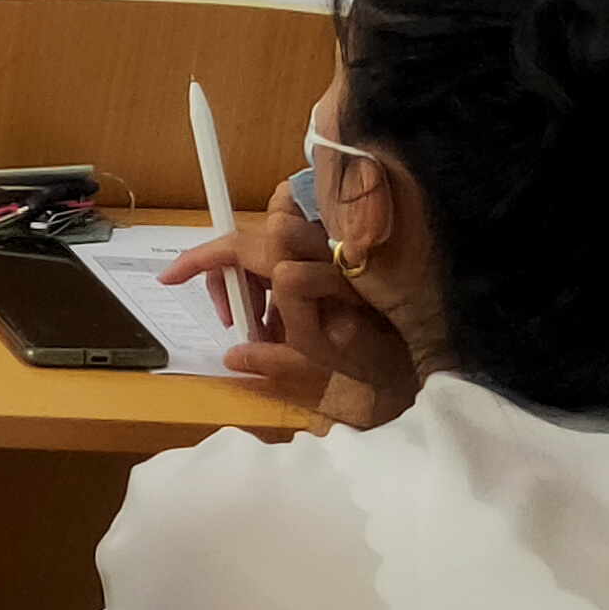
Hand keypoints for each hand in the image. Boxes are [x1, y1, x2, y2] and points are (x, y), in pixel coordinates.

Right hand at [161, 195, 415, 426]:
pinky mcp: (343, 250)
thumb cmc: (389, 364)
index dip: (203, 259)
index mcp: (315, 279)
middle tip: (233, 320)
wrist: (437, 353)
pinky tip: (291, 311)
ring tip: (270, 323)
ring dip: (259, 278)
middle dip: (233, 278)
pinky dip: (281, 276)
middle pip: (255, 240)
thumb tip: (234, 357)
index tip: (172, 278)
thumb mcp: (330, 372)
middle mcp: (325, 250)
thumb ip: (279, 361)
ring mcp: (334, 246)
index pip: (244, 249)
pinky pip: (295, 244)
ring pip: (274, 237)